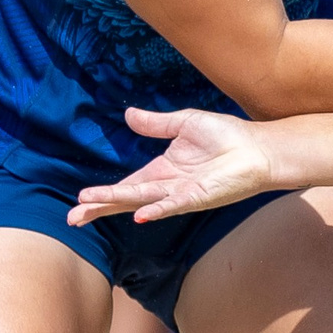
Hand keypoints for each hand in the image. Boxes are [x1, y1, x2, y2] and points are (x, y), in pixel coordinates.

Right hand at [70, 106, 279, 223]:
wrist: (259, 148)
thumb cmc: (227, 137)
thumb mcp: (185, 123)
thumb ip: (155, 124)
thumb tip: (127, 115)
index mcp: (163, 170)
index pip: (127, 185)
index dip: (103, 194)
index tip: (79, 200)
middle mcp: (168, 186)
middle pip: (127, 199)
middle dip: (100, 207)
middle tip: (73, 217)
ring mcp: (181, 194)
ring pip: (142, 200)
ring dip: (117, 204)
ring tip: (90, 208)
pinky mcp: (199, 197)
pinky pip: (173, 204)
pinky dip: (157, 209)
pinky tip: (139, 216)